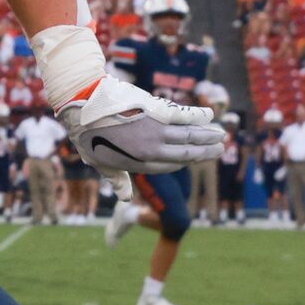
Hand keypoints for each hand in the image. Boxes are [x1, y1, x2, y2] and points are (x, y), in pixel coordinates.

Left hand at [57, 75, 217, 176]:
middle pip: (185, 153)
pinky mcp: (157, 113)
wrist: (83, 105)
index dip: (184, 162)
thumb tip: (126, 199)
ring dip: (208, 136)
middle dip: (204, 152)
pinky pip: (185, 117)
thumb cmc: (86, 133)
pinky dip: (199, 117)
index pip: (169, 165)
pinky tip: (210, 117)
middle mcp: (151, 150)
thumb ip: (116, 178)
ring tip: (221, 135)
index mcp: (137, 163)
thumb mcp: (97, 162)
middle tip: (220, 148)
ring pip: (189, 137)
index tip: (196, 157)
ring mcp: (155, 132)